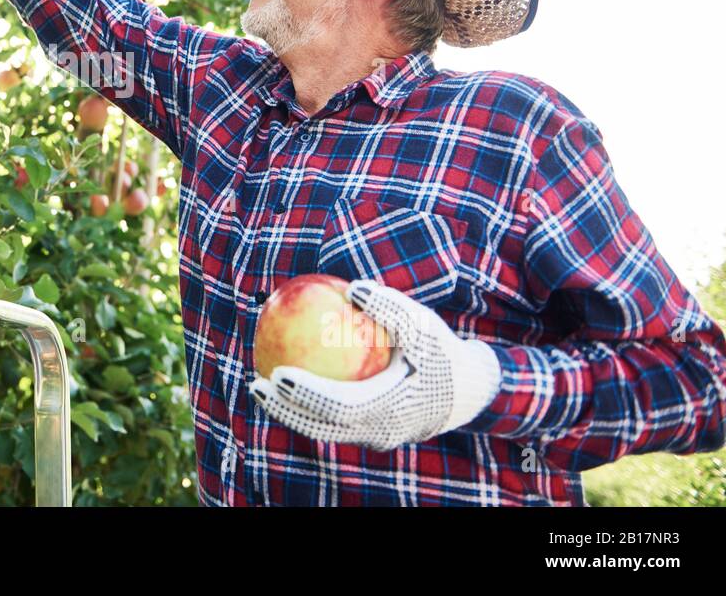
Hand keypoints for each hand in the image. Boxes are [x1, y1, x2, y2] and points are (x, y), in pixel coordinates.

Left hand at [249, 279, 501, 450]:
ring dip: (290, 412)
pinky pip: (332, 422)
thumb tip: (352, 287)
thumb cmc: (441, 352)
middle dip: (285, 409)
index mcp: (390, 407)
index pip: (339, 407)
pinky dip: (308, 408)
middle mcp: (379, 431)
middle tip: (255, 384)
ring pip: (323, 430)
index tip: (277, 374)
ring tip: (260, 386)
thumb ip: (389, 306)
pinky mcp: (372, 435)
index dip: (306, 395)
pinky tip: (286, 381)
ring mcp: (375, 438)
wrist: (470, 391)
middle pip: (322, 426)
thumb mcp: (423, 324)